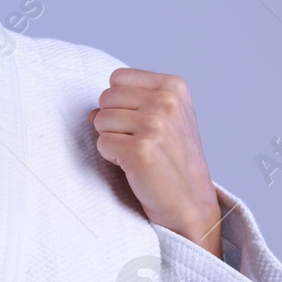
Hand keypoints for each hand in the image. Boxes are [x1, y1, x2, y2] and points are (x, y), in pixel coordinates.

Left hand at [89, 68, 230, 255]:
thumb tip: (92, 111)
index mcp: (174, 87)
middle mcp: (167, 101)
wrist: (189, 203)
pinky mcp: (141, 150)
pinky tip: (134, 167)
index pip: (117, 78)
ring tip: (137, 155)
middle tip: (139, 142)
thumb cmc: (174, 161)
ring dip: (112, 140)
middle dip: (114, 122)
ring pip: (100, 120)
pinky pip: (102, 143)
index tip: (142, 124)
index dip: (120, 103)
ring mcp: (155, 125)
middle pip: (106, 97)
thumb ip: (130, 104)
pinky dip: (112, 158)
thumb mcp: (163, 120)